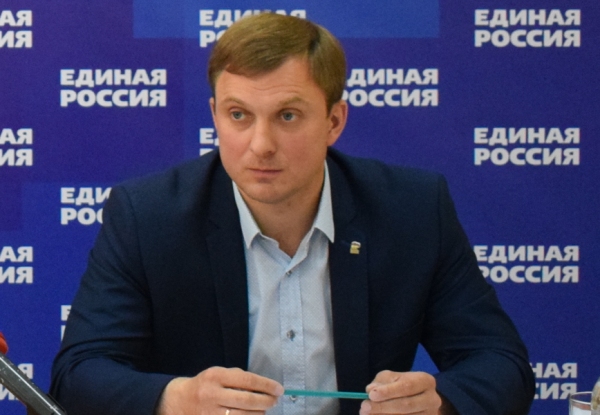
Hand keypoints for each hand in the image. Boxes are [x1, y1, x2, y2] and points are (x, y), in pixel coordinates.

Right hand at [157, 366, 283, 414]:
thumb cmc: (204, 386)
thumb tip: (264, 386)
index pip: (247, 380)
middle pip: (247, 401)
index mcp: (215, 376)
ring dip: (258, 414)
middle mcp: (212, 395)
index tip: (279, 389)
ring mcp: (210, 413)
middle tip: (275, 400)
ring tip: (264, 409)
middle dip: (266, 401)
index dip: (266, 385)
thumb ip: (237, 377)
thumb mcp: (216, 374)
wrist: (177, 402)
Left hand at [360, 370, 441, 414]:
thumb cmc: (402, 385)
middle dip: (383, 407)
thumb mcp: (392, 378)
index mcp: (425, 381)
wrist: (419, 400)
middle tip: (364, 407)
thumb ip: (381, 382)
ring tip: (367, 414)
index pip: (407, 386)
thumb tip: (370, 390)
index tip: (371, 395)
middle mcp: (432, 399)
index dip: (389, 391)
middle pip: (406, 405)